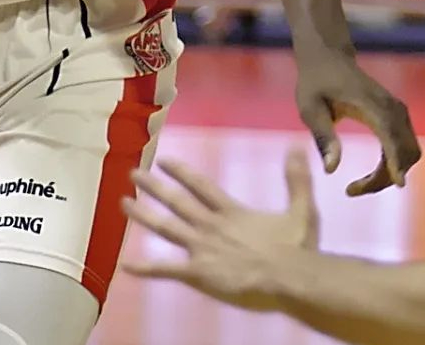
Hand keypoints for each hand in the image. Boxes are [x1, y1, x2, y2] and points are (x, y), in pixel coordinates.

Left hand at [123, 147, 317, 308]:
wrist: (290, 278)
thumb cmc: (297, 249)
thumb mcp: (301, 209)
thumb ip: (296, 179)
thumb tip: (297, 147)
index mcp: (231, 212)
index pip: (200, 186)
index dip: (180, 172)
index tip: (163, 161)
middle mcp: (211, 226)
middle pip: (176, 202)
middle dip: (153, 187)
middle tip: (132, 173)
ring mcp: (202, 248)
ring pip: (165, 228)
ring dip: (143, 215)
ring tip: (123, 203)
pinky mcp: (198, 273)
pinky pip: (167, 270)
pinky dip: (146, 269)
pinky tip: (126, 266)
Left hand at [295, 47, 419, 194]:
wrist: (328, 58)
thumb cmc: (315, 82)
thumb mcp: (309, 108)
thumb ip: (322, 136)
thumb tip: (330, 169)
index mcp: (371, 104)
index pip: (391, 136)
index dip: (396, 161)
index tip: (398, 184)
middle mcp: (392, 108)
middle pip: (405, 151)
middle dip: (387, 177)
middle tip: (353, 190)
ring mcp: (398, 111)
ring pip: (409, 152)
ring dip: (391, 173)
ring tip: (358, 185)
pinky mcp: (398, 117)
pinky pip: (405, 147)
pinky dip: (394, 164)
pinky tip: (373, 174)